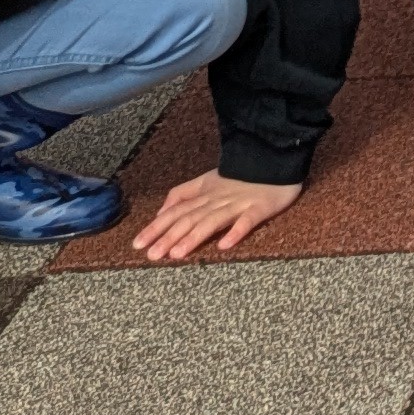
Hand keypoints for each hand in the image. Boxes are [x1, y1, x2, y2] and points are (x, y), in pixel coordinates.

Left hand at [127, 170, 300, 260]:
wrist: (275, 158)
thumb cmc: (241, 176)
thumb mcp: (208, 181)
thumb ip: (183, 194)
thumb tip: (161, 211)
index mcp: (204, 194)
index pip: (176, 212)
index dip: (156, 227)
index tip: (138, 244)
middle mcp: (217, 200)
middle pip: (190, 219)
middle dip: (169, 237)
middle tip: (152, 256)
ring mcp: (239, 204)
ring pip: (212, 221)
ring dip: (194, 237)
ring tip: (178, 254)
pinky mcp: (260, 207)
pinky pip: (247, 220)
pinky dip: (235, 232)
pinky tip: (224, 246)